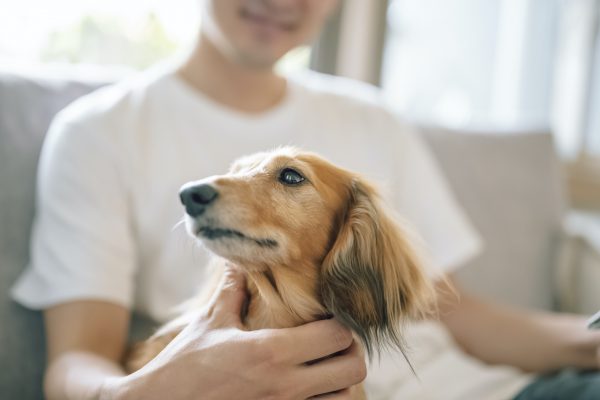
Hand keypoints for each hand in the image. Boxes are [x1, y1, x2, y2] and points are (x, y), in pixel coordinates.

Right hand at [103, 268, 365, 399]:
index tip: (330, 317)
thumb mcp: (209, 323)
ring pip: (345, 397)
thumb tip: (238, 260)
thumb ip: (232, 289)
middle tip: (333, 343)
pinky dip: (324, 399)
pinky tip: (309, 388)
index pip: (338, 334)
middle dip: (349, 352)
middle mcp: (286, 384)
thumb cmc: (184, 366)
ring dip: (341, 381)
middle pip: (353, 368)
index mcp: (271, 351)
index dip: (341, 323)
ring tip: (324, 368)